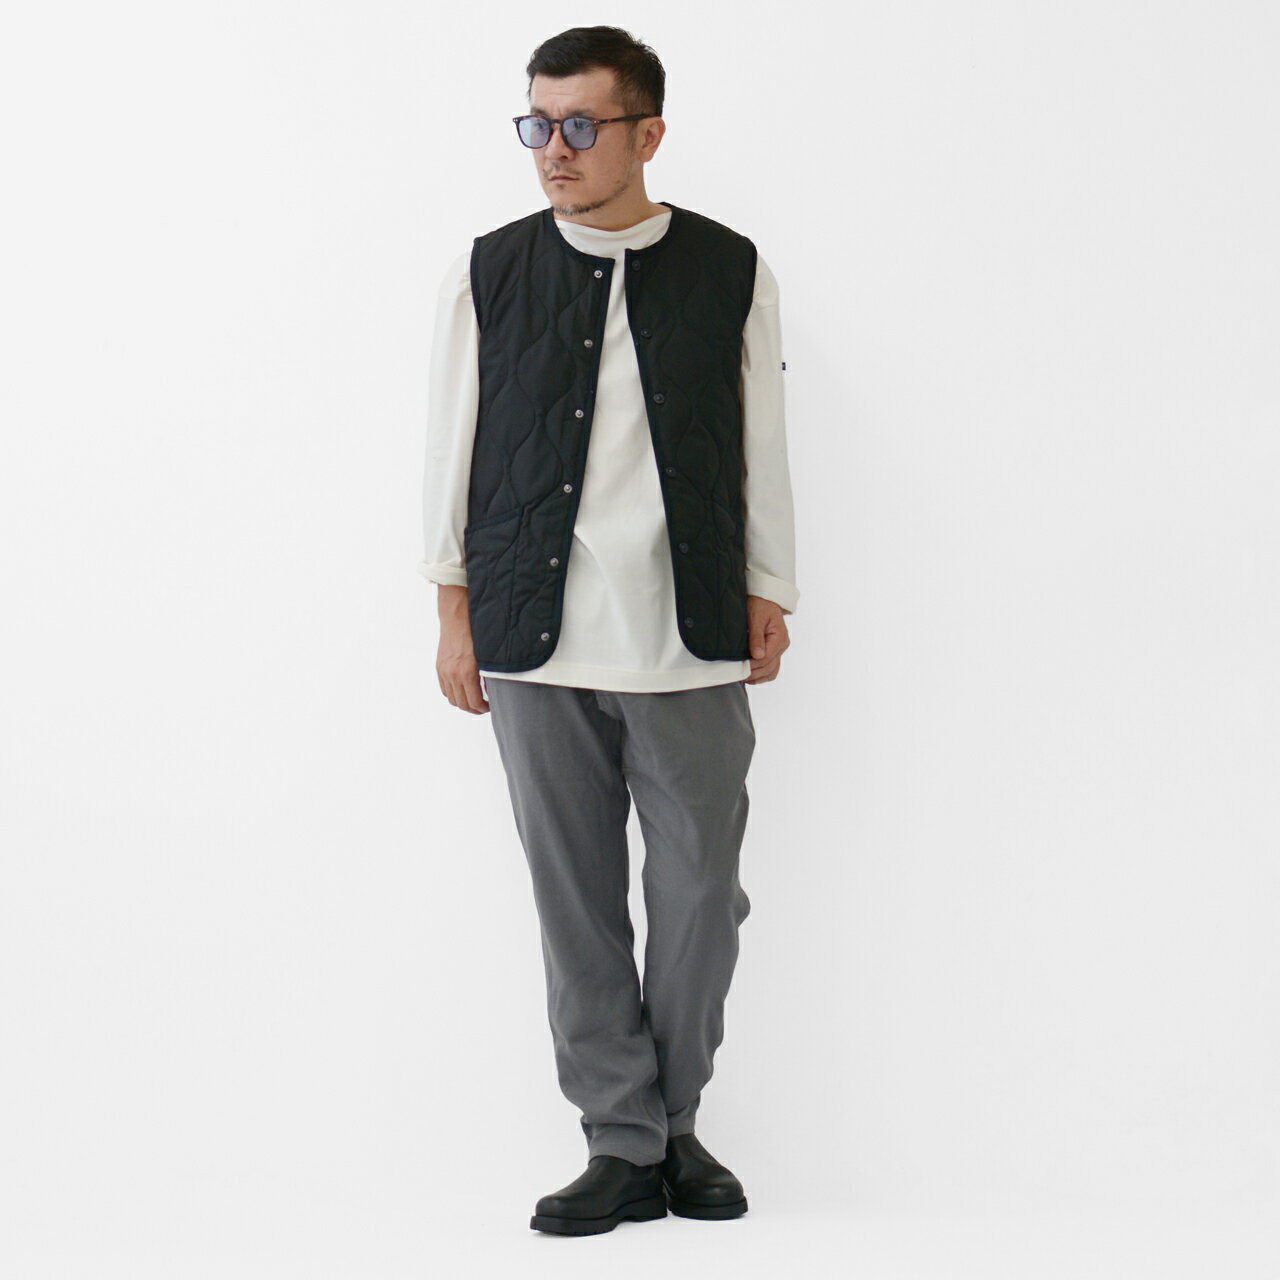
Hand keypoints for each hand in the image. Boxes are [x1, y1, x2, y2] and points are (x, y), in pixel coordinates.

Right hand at [436, 586, 489, 713]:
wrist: (457, 617)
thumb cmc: (476, 632)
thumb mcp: (488, 655)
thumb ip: (490, 674)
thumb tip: (496, 689)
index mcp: (467, 673)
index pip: (475, 702)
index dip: (483, 708)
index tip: (490, 706)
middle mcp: (453, 674)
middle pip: (462, 704)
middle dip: (474, 709)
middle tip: (483, 707)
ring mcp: (444, 671)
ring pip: (452, 699)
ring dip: (463, 703)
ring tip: (473, 700)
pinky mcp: (440, 667)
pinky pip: (444, 689)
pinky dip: (453, 694)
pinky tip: (463, 691)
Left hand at [743, 595, 789, 683]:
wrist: (763, 597)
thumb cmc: (759, 604)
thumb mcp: (756, 617)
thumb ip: (756, 637)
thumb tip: (757, 655)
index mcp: (780, 637)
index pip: (766, 657)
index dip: (752, 664)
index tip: (739, 666)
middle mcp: (782, 645)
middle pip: (769, 667)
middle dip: (753, 673)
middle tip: (738, 674)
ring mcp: (779, 649)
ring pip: (772, 671)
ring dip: (758, 676)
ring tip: (743, 677)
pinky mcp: (774, 651)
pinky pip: (772, 668)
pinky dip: (762, 675)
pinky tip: (751, 676)